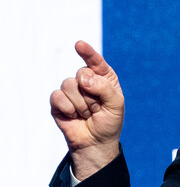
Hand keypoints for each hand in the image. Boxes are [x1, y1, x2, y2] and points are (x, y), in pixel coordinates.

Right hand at [50, 41, 124, 179]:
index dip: (87, 52)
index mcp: (103, 78)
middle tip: (97, 108)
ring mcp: (71, 90)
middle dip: (91, 94)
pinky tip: (74, 116)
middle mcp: (86, 80)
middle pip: (81, 73)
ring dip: (81, 104)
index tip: (79, 44)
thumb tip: (84, 78)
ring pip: (69, 84)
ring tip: (87, 113)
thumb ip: (104, 88)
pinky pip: (57, 96)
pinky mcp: (58, 101)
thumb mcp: (116, 104)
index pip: (95, 61)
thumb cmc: (109, 122)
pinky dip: (68, 108)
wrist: (96, 142)